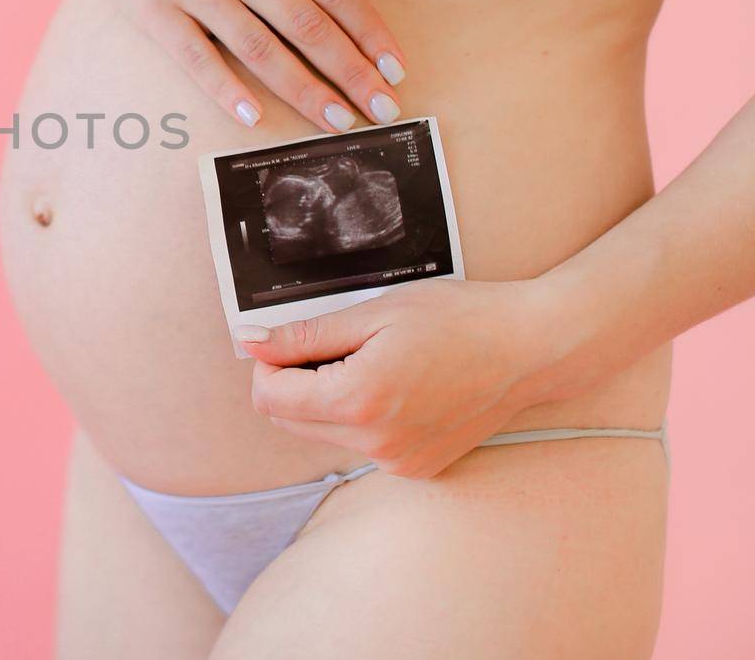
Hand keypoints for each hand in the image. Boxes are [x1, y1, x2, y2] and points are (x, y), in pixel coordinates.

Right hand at [54, 0, 407, 132]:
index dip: (366, 29)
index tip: (395, 65)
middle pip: (304, 25)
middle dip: (349, 71)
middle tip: (384, 110)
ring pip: (259, 48)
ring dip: (303, 89)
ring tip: (338, 121)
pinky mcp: (155, 13)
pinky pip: (195, 58)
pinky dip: (225, 89)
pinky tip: (255, 118)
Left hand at [236, 279, 560, 478]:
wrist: (532, 349)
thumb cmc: (457, 319)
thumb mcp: (373, 313)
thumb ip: (304, 335)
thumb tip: (249, 342)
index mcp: (357, 402)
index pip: (267, 396)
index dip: (269, 362)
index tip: (296, 338)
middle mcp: (374, 444)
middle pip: (287, 419)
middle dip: (294, 381)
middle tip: (337, 344)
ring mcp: (397, 462)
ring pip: (321, 433)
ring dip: (326, 399)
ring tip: (374, 363)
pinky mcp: (415, 468)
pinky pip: (359, 444)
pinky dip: (359, 416)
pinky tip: (397, 386)